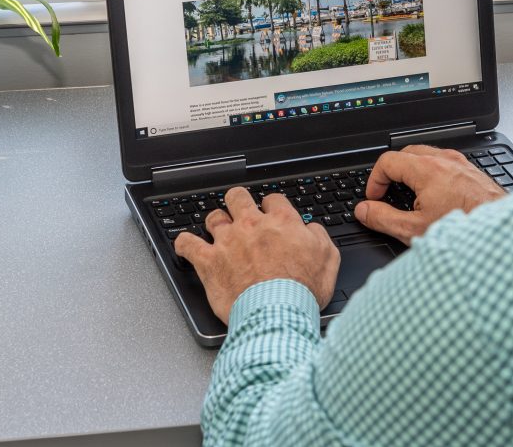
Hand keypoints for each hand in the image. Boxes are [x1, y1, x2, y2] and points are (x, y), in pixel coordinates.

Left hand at [175, 188, 340, 323]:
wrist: (277, 313)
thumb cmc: (302, 291)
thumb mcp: (328, 259)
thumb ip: (320, 237)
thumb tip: (312, 229)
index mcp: (281, 222)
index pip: (273, 199)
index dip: (272, 206)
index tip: (271, 215)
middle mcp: (252, 226)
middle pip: (238, 197)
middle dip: (239, 202)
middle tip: (240, 212)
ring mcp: (228, 242)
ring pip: (214, 217)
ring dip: (215, 222)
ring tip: (217, 229)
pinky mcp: (209, 262)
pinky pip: (187, 244)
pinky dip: (184, 244)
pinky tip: (185, 245)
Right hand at [356, 145, 506, 244]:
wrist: (502, 236)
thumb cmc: (466, 232)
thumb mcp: (415, 230)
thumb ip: (383, 218)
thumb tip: (364, 211)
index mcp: (427, 169)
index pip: (388, 161)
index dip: (375, 180)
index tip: (375, 198)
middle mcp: (445, 161)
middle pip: (407, 154)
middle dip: (392, 173)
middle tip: (388, 195)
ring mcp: (462, 165)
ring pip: (428, 157)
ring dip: (413, 173)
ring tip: (410, 197)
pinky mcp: (473, 173)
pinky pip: (446, 166)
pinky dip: (433, 176)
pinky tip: (436, 199)